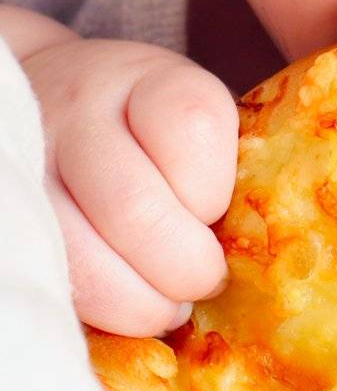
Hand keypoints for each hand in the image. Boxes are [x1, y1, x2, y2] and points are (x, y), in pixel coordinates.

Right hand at [20, 36, 237, 335]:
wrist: (52, 97)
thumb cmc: (153, 129)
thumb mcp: (197, 117)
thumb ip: (228, 169)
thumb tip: (258, 265)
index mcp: (152, 81)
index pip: (192, 129)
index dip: (213, 194)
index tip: (218, 217)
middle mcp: (82, 112)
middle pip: (135, 208)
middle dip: (184, 267)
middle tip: (202, 283)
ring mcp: (35, 164)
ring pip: (83, 256)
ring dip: (138, 302)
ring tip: (165, 307)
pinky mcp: (13, 212)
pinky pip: (54, 276)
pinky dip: (96, 309)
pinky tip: (121, 305)